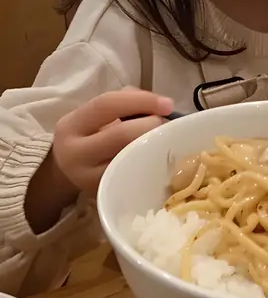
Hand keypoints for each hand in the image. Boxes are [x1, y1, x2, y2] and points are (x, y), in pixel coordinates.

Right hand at [52, 87, 173, 196]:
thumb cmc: (90, 136)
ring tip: (165, 139)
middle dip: (152, 125)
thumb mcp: (95, 116)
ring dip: (155, 145)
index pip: (106, 105)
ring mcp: (89, 180)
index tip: (167, 104)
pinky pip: (135, 176)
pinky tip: (158, 156)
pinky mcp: (105, 196)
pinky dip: (151, 163)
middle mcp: (75, 155)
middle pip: (122, 135)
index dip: (141, 101)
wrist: (69, 171)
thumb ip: (125, 101)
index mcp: (70, 127)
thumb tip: (160, 106)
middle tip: (168, 124)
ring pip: (131, 159)